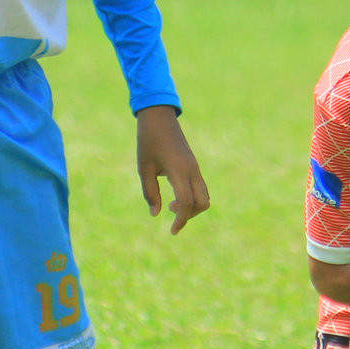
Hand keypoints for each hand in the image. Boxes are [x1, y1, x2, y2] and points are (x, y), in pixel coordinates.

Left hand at [135, 106, 210, 234]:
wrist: (159, 117)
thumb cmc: (148, 141)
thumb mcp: (144, 168)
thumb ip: (150, 192)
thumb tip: (156, 214)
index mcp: (179, 170)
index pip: (186, 202)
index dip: (180, 220)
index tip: (172, 231)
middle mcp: (192, 170)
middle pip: (202, 203)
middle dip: (189, 215)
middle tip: (169, 214)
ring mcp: (195, 168)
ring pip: (204, 196)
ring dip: (191, 206)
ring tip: (170, 204)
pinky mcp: (194, 165)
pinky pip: (200, 187)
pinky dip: (192, 197)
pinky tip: (174, 194)